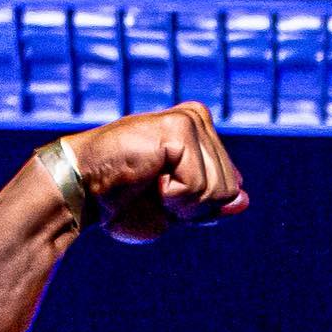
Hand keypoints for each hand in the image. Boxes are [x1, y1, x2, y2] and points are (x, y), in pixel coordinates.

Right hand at [63, 103, 247, 243]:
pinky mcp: (179, 127)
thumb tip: (246, 198)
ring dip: (184, 202)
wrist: (86, 194)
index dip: (200, 209)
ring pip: (220, 189)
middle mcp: (198, 120)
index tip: (165, 196)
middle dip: (195, 207)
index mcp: (200, 136)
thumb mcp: (178, 210)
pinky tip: (150, 178)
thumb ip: (212, 203)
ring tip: (151, 184)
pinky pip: (201, 185)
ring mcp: (190, 120)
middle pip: (230, 189)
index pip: (231, 189)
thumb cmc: (124, 203)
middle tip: (156, 191)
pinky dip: (176, 196)